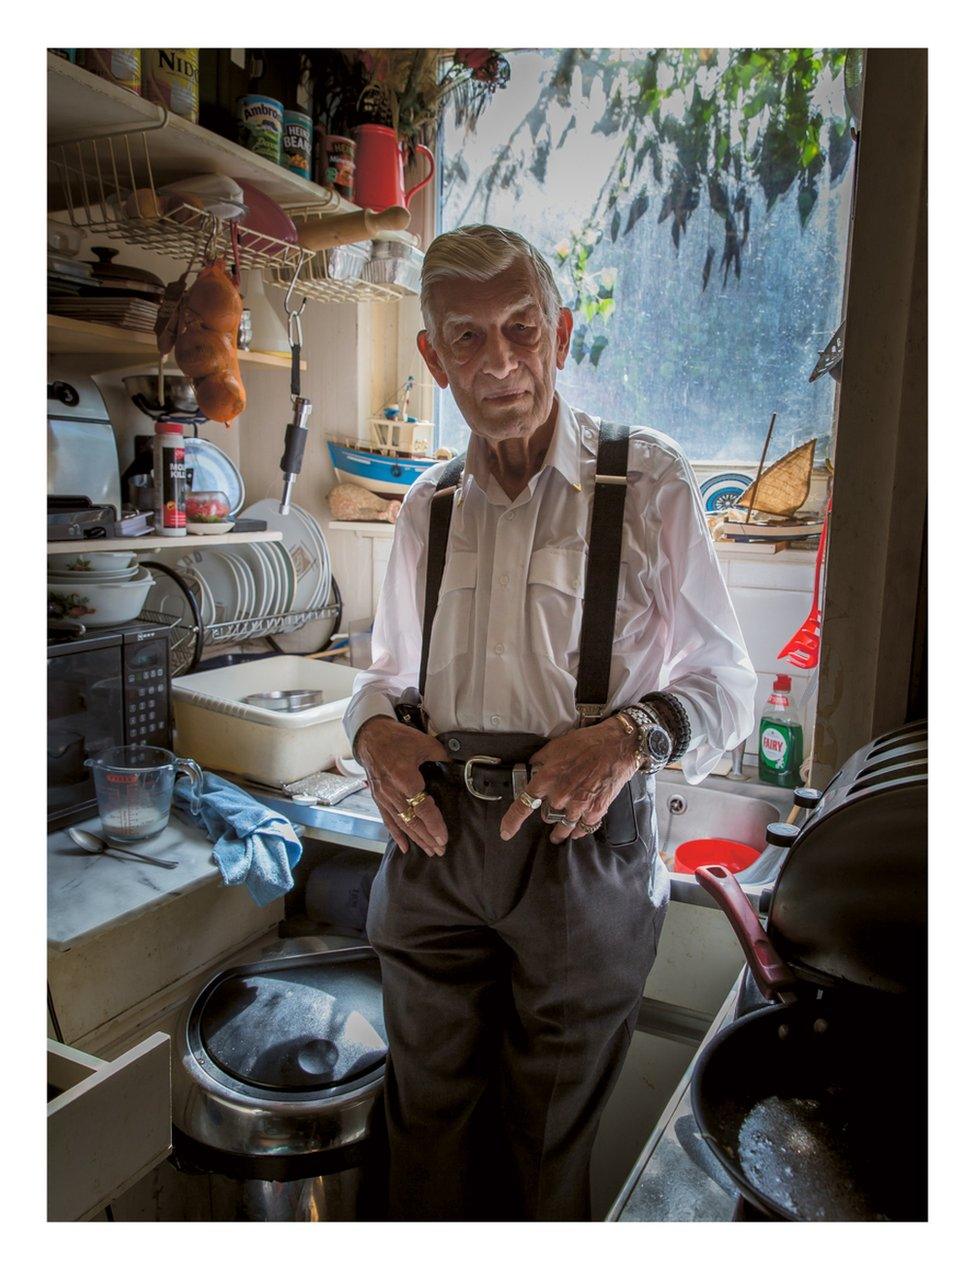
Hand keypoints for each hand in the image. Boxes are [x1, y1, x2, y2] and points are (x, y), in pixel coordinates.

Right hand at [355, 717, 450, 856]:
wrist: (371, 735)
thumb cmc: (398, 738)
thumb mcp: (424, 743)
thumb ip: (442, 758)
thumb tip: (454, 769)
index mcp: (405, 778)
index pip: (423, 809)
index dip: (434, 825)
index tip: (443, 838)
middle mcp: (392, 792)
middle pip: (412, 821)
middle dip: (428, 838)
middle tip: (441, 850)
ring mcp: (383, 797)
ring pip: (401, 824)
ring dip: (416, 839)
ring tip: (429, 851)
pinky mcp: (378, 798)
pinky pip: (387, 820)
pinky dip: (396, 835)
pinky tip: (404, 847)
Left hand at [499, 717, 639, 843]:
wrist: (617, 746)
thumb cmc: (587, 743)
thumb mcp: (556, 746)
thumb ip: (540, 761)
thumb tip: (531, 768)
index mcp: (546, 780)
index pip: (523, 806)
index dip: (512, 822)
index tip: (505, 833)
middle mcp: (560, 797)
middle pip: (546, 815)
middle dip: (548, 810)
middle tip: (554, 806)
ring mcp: (579, 806)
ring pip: (563, 828)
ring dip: (560, 832)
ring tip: (557, 836)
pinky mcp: (596, 811)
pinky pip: (583, 828)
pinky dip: (579, 831)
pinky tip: (576, 831)